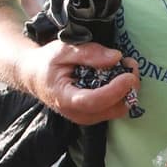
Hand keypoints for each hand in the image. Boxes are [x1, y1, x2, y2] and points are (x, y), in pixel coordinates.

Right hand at [20, 40, 138, 124]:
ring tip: (126, 66)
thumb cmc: (47, 62)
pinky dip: (124, 92)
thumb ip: (89, 53)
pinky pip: (116, 107)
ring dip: (128, 89)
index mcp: (64, 98)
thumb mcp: (63, 50)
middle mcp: (77, 113)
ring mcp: (87, 116)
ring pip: (118, 109)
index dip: (114, 90)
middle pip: (112, 108)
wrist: (35, 76)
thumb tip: (116, 57)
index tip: (128, 76)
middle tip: (130, 63)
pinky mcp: (95, 114)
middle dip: (128, 87)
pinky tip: (120, 75)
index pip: (93, 101)